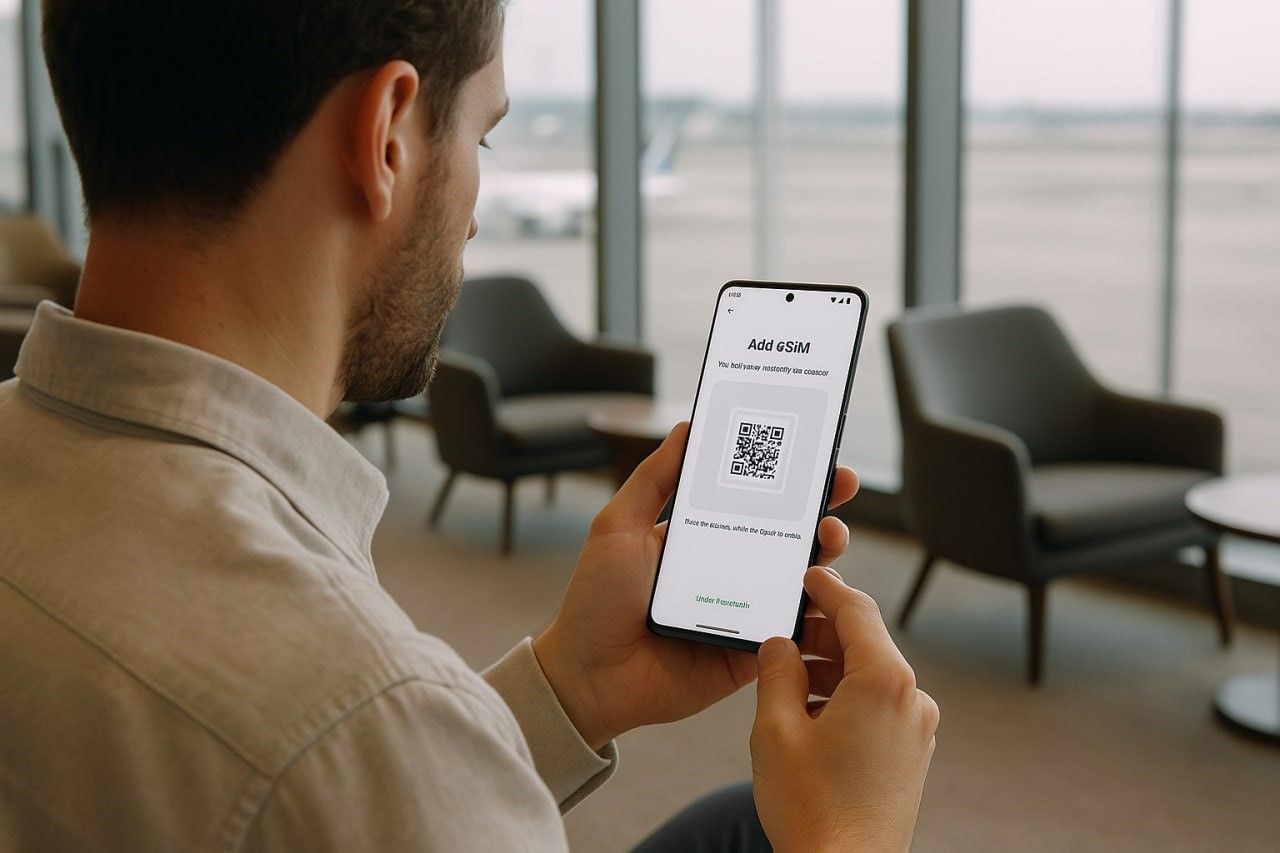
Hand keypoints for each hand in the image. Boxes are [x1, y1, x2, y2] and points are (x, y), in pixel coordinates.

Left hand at [532, 422, 859, 749]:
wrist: (586, 675)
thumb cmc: (595, 600)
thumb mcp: (618, 526)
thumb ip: (654, 478)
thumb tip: (689, 427)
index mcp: (703, 536)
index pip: (755, 499)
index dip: (789, 476)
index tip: (816, 454)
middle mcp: (730, 570)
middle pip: (790, 534)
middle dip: (821, 507)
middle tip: (839, 486)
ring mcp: (744, 610)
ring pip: (801, 580)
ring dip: (826, 555)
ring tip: (829, 537)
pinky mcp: (750, 651)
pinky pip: (792, 631)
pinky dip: (814, 612)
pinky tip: (823, 593)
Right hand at [751, 567, 938, 852]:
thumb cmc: (812, 809)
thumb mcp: (775, 728)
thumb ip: (776, 672)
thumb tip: (780, 644)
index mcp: (884, 682)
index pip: (857, 611)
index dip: (827, 587)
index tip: (807, 573)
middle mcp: (913, 699)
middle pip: (866, 642)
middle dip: (823, 632)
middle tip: (782, 629)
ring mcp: (917, 728)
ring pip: (871, 675)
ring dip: (830, 667)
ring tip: (785, 679)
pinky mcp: (912, 752)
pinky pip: (879, 704)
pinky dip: (845, 695)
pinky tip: (808, 712)